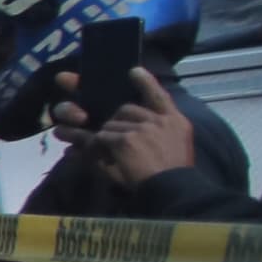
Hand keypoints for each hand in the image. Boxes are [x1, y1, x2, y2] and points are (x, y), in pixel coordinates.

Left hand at [64, 68, 200, 184]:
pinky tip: (86, 152)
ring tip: (102, 151)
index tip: (133, 71)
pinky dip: (93, 147)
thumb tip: (125, 127)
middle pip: (126, 110)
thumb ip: (155, 135)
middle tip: (109, 137)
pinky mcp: (126, 139)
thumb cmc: (173, 177)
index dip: (145, 82)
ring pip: (111, 125)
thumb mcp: (173, 151)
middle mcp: (160, 120)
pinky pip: (100, 138)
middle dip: (115, 123)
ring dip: (103, 138)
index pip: (159, 96)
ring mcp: (142, 128)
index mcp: (176, 122)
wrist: (174, 190)